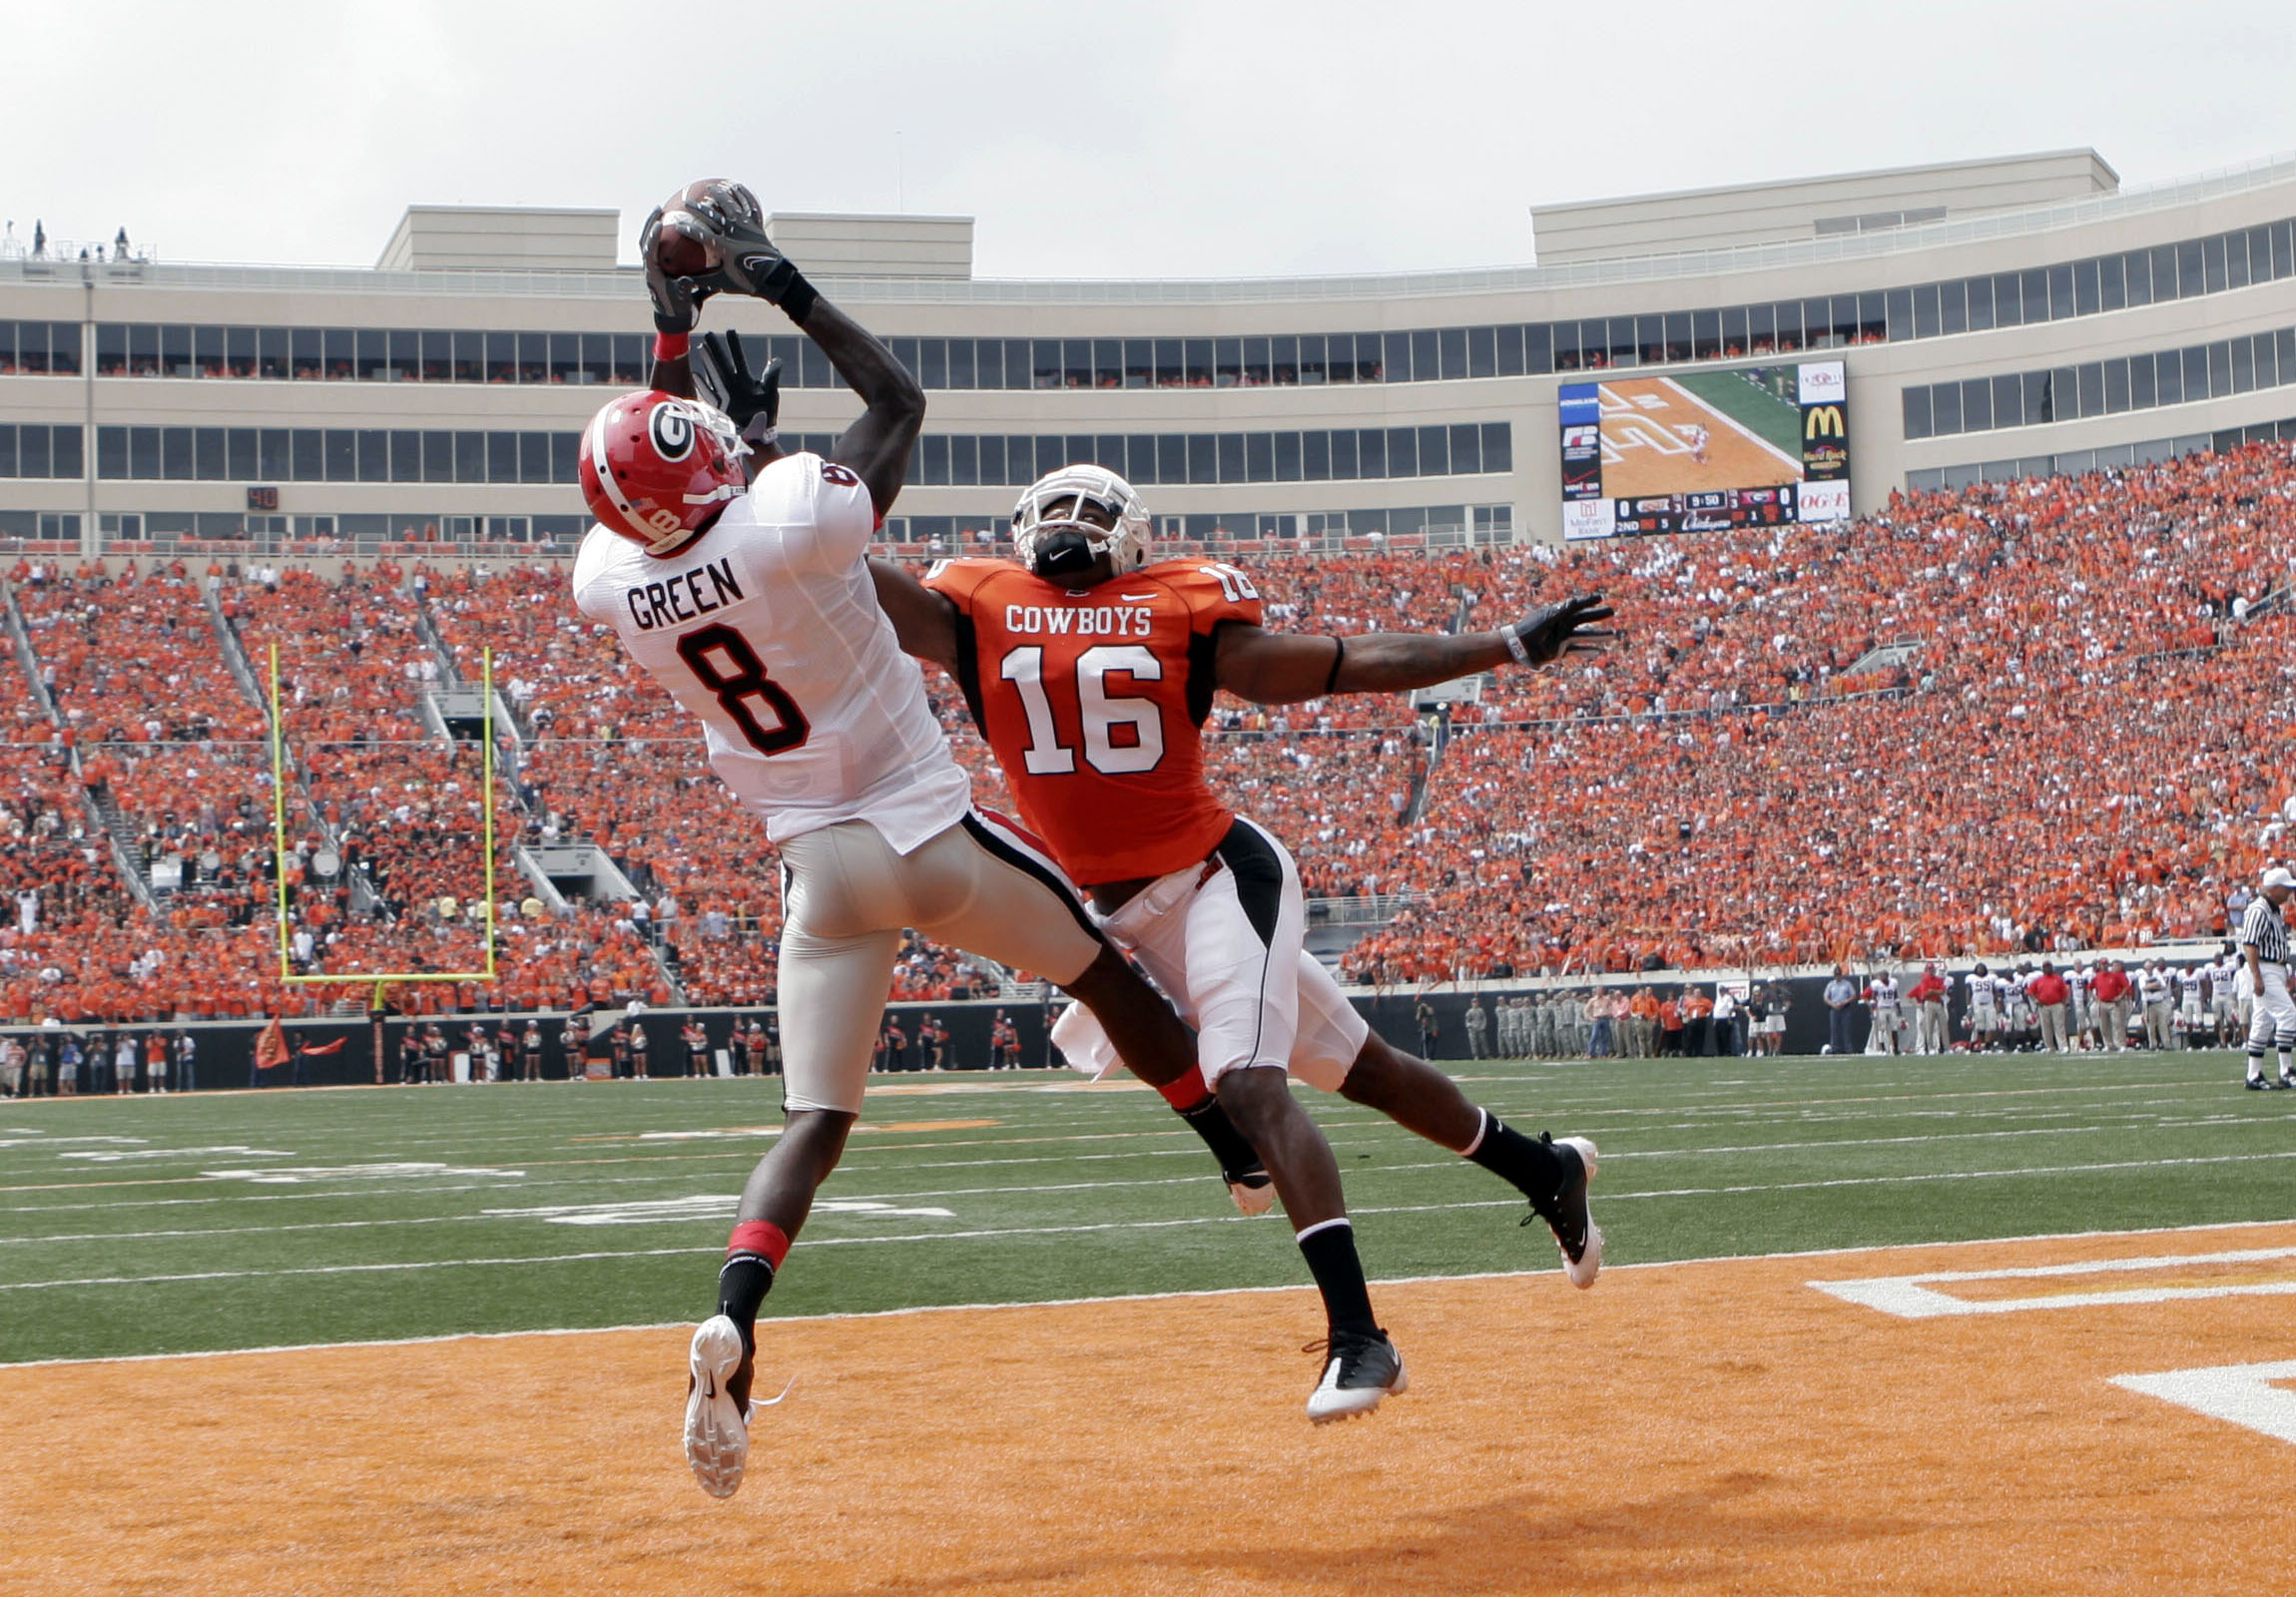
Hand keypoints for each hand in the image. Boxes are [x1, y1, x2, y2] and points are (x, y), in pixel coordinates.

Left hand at [639, 206, 712, 334]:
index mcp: (652, 273)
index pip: (649, 251)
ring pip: (650, 240)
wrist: (673, 317)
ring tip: (662, 210)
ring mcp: (653, 264)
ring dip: (654, 225)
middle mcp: (649, 266)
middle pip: (645, 240)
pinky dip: (663, 233)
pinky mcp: (659, 264)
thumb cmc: (678, 309)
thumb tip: (687, 280)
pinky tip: (674, 224)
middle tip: (659, 209)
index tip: (660, 223)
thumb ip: (684, 290)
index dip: (653, 236)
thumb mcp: (683, 300)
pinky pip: (660, 245)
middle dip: (650, 223)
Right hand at [666, 181, 817, 319]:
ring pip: (731, 206)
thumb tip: (687, 281)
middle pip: (713, 216)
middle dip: (698, 208)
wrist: (774, 278)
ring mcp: (746, 227)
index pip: (702, 235)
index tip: (677, 224)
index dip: (688, 229)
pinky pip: (748, 207)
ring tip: (711, 187)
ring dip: (720, 195)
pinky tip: (737, 187)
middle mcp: (735, 233)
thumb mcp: (724, 283)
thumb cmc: (748, 282)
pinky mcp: (755, 226)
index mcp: (725, 248)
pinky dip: (743, 196)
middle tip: (686, 202)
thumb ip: (704, 280)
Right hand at [694, 331, 782, 436]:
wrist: (759, 433)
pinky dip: (703, 385)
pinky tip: (696, 374)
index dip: (734, 345)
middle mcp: (734, 384)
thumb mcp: (771, 393)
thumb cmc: (767, 413)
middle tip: (709, 333)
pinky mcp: (720, 405)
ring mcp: (726, 394)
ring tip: (702, 347)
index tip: (730, 330)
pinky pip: (709, 393)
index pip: (739, 358)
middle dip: (717, 348)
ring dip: (709, 361)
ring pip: (715, 374)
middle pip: (723, 363)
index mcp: (746, 380)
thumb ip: (771, 376)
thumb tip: (776, 360)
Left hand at [1504, 593, 1617, 665]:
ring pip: (1584, 636)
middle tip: (1612, 611)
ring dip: (1598, 636)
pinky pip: (1576, 651)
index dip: (1588, 601)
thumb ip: (1560, 611)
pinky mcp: (1559, 651)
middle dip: (1597, 615)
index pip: (1576, 606)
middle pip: (1583, 619)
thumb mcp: (1545, 619)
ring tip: (1613, 635)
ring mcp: (1561, 638)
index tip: (1600, 598)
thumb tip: (1574, 601)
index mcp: (1558, 614)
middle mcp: (1562, 625)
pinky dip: (1586, 651)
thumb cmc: (1529, 630)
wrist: (1516, 647)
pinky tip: (1598, 652)